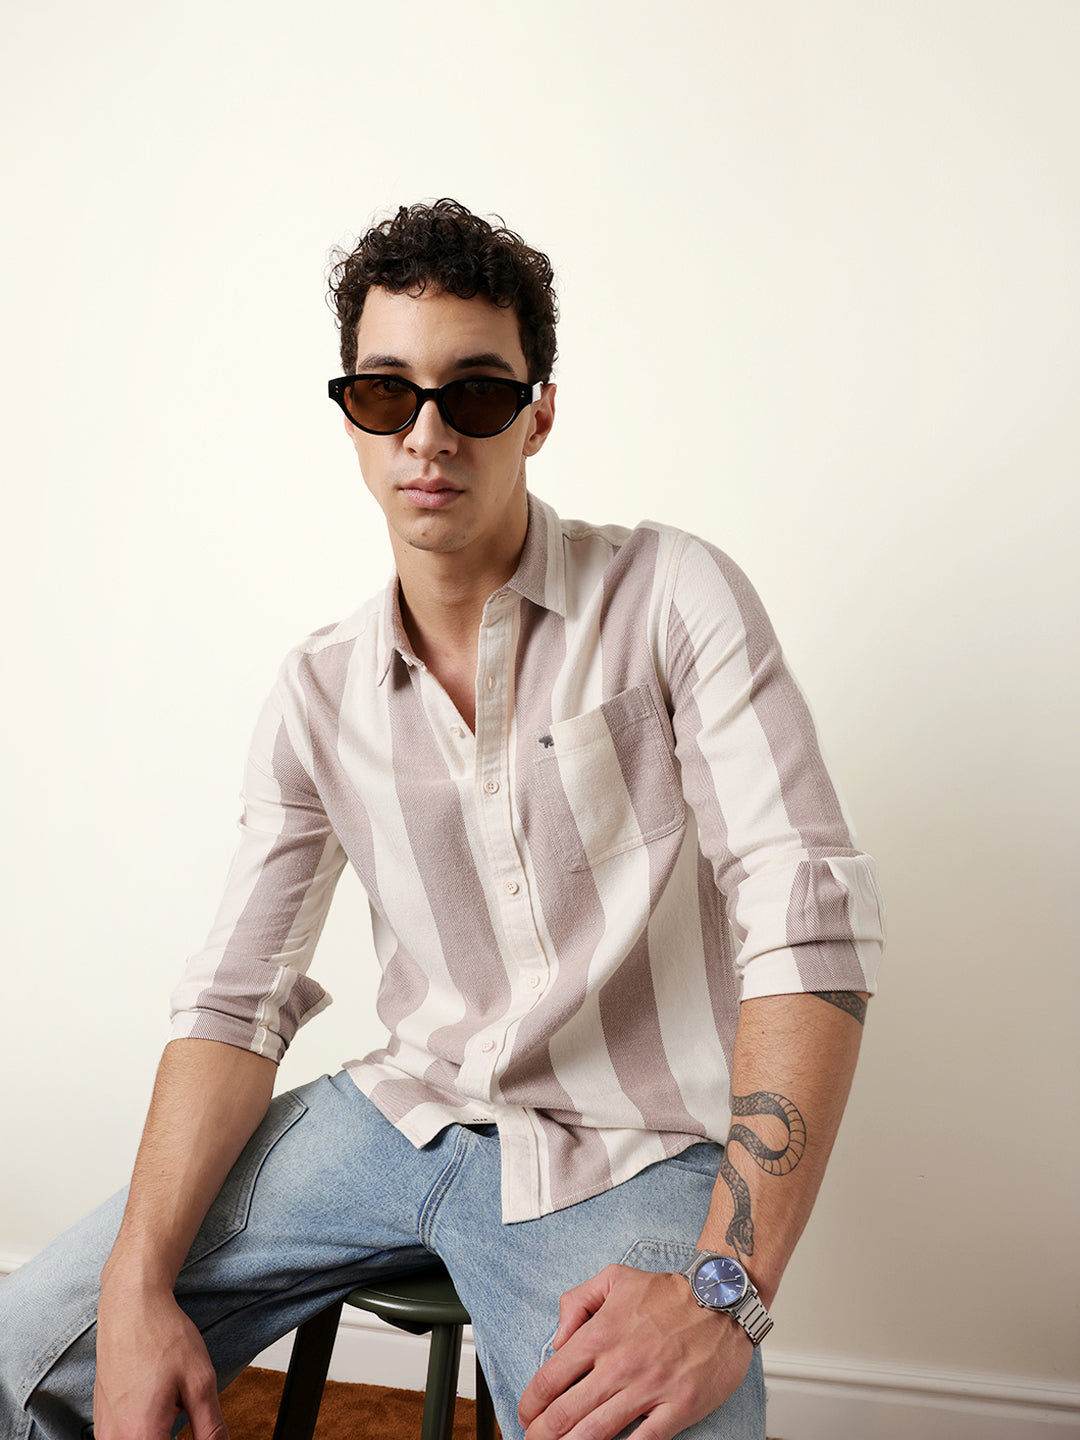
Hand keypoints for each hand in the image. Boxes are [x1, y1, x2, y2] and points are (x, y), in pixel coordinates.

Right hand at [93, 1285, 227, 1439]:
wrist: (130, 1306)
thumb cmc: (162, 1337)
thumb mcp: (199, 1381)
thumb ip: (210, 1427)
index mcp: (141, 1436)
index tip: (197, 1427)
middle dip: (172, 1437)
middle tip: (183, 1410)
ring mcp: (104, 1432)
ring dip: (158, 1434)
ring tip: (170, 1402)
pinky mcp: (101, 1421)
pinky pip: (126, 1437)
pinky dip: (145, 1427)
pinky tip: (156, 1400)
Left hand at [518, 1264, 751, 1439]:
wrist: (723, 1299)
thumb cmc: (669, 1292)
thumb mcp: (614, 1278)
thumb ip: (577, 1302)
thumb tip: (557, 1339)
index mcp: (600, 1334)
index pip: (550, 1378)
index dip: (530, 1404)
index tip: (525, 1414)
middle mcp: (619, 1364)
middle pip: (566, 1413)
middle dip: (542, 1434)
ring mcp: (648, 1389)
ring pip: (596, 1433)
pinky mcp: (678, 1407)